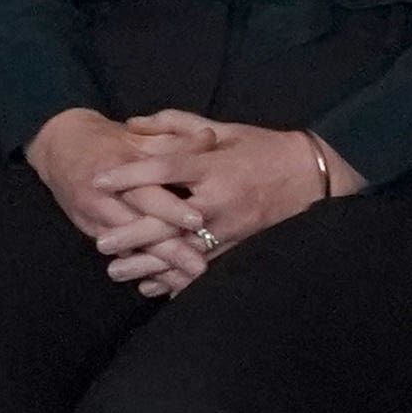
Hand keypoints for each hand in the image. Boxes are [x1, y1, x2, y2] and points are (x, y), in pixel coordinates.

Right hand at [25, 107, 209, 298]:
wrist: (59, 149)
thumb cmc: (108, 140)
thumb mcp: (139, 137)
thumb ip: (175, 143)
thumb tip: (211, 139)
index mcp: (116, 170)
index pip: (146, 193)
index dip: (171, 208)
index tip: (198, 221)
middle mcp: (102, 198)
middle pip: (138, 229)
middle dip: (169, 250)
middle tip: (198, 266)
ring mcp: (93, 219)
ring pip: (128, 248)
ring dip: (156, 267)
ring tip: (185, 281)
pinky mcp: (90, 232)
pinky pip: (118, 253)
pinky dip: (140, 268)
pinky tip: (164, 282)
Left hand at [82, 108, 338, 295]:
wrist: (313, 176)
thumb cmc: (264, 148)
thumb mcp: (225, 130)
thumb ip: (178, 125)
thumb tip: (134, 124)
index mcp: (214, 165)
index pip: (165, 168)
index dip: (129, 175)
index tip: (98, 182)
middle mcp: (220, 199)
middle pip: (168, 219)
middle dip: (133, 234)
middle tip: (100, 243)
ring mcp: (231, 227)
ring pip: (182, 250)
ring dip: (148, 264)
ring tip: (117, 272)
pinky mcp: (240, 246)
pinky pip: (204, 267)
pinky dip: (177, 280)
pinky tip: (153, 288)